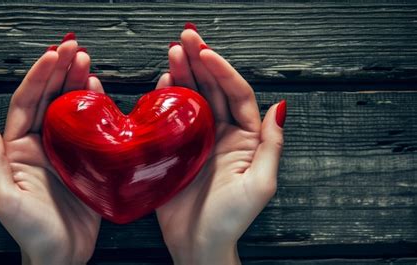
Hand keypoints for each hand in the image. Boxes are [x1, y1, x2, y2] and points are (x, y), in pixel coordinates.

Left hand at [0, 34, 102, 264]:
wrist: (62, 255)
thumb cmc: (32, 232)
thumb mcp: (4, 197)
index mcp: (18, 149)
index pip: (26, 102)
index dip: (39, 76)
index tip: (53, 54)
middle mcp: (41, 144)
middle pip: (49, 98)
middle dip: (60, 70)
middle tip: (75, 48)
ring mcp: (65, 150)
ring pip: (70, 108)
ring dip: (78, 82)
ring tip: (87, 60)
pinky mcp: (87, 159)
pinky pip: (91, 127)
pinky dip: (95, 106)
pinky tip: (99, 90)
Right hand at [155, 25, 286, 264]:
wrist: (198, 244)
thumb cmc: (231, 220)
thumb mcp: (261, 184)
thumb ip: (271, 145)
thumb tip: (280, 108)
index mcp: (246, 138)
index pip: (237, 94)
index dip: (223, 71)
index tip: (207, 53)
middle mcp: (222, 133)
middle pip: (212, 89)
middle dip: (200, 61)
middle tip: (186, 38)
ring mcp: (198, 139)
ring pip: (192, 98)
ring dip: (183, 73)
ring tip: (172, 52)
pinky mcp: (176, 149)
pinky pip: (171, 118)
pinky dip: (166, 98)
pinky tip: (162, 82)